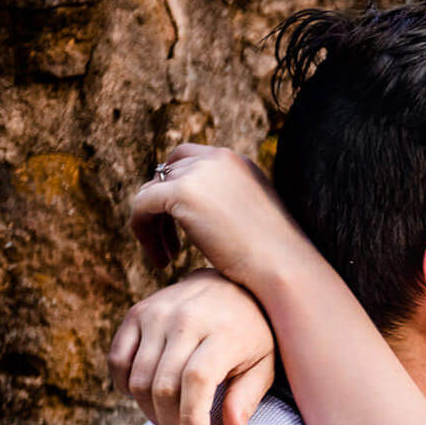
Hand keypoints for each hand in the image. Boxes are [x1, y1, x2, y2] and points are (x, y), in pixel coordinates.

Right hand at [107, 269, 277, 424]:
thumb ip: (248, 397)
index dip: (193, 417)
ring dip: (149, 409)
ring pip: (138, 377)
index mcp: (224, 332)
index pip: (197, 381)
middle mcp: (187, 319)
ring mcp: (157, 314)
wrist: (230, 283)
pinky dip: (125, 385)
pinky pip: (118, 359)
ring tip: (167, 419)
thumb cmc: (252, 331)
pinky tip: (145, 396)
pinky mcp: (137, 313)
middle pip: (164, 384)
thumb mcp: (264, 363)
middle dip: (170, 421)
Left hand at [130, 144, 309, 289]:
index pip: (187, 159)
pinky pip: (141, 207)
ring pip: (150, 193)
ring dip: (153, 227)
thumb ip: (224, 203)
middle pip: (165, 174)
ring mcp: (198, 172)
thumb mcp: (251, 218)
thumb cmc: (274, 256)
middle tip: (171, 247)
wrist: (284, 266)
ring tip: (166, 259)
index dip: (174, 188)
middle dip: (162, 210)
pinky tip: (162, 261)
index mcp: (236, 161)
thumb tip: (194, 212)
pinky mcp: (181, 192)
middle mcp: (217, 159)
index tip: (179, 226)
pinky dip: (143, 233)